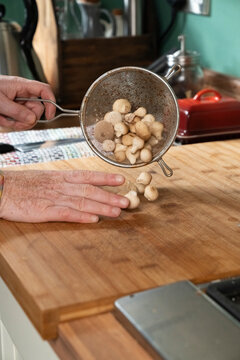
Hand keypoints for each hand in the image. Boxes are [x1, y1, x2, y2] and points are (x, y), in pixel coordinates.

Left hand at [0, 75, 55, 129]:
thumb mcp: (0, 102)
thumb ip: (17, 111)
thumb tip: (32, 119)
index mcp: (21, 86)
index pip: (44, 91)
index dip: (51, 103)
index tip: (49, 116)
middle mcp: (22, 94)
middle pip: (37, 110)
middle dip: (27, 119)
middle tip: (13, 120)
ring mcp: (18, 103)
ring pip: (29, 118)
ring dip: (17, 122)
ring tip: (3, 118)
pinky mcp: (14, 111)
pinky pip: (20, 121)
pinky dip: (11, 123)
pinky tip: (2, 118)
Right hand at [0, 170, 128, 222]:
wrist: (1, 188)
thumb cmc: (21, 185)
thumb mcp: (44, 179)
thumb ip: (62, 184)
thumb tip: (79, 187)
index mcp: (60, 177)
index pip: (87, 176)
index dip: (105, 178)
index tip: (120, 180)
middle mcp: (60, 186)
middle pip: (89, 190)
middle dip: (109, 196)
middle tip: (126, 201)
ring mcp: (52, 198)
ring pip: (82, 202)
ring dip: (101, 207)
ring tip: (117, 211)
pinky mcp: (43, 211)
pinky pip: (65, 213)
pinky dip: (80, 216)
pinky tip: (93, 219)